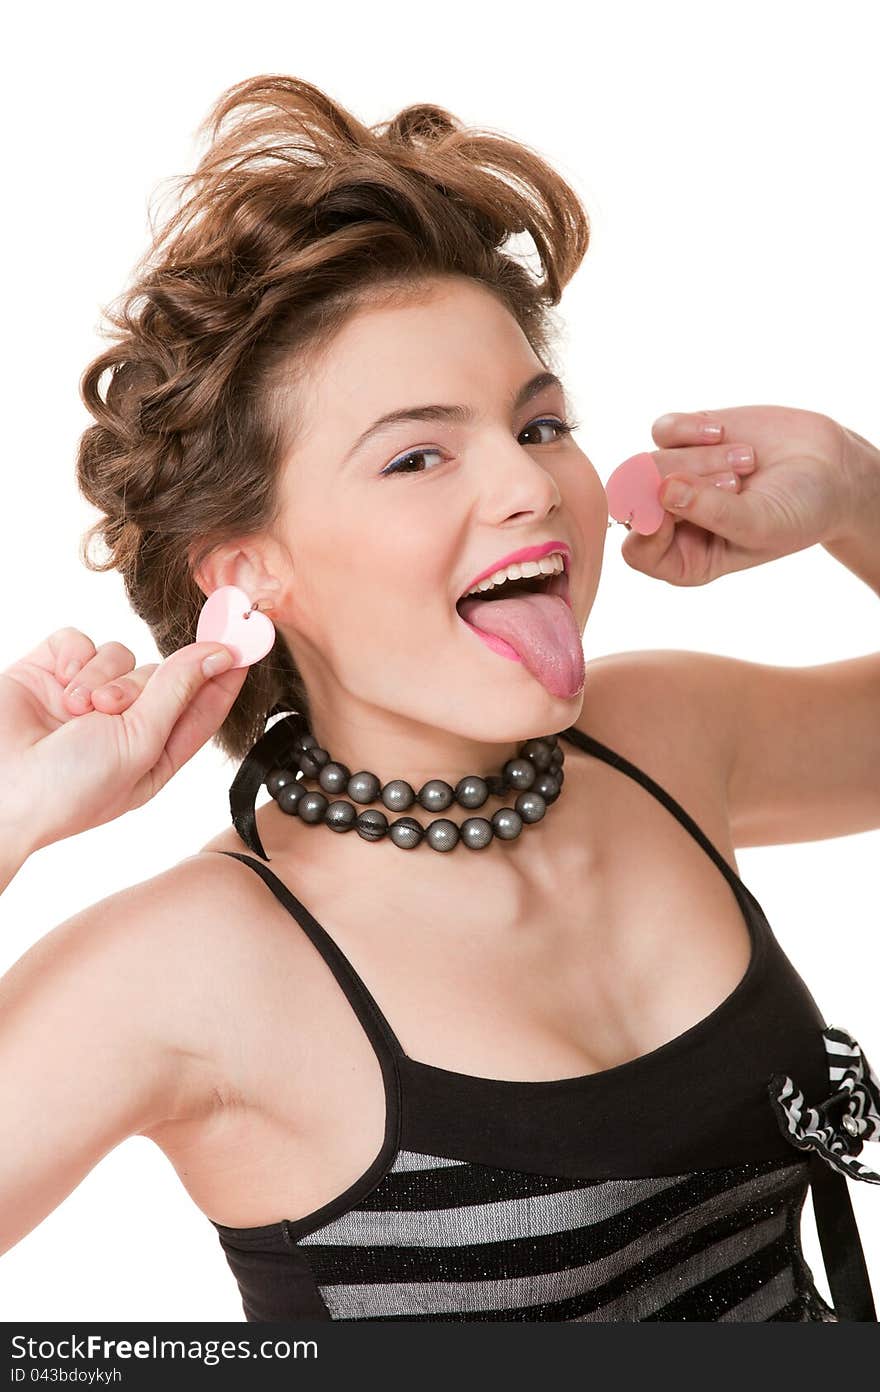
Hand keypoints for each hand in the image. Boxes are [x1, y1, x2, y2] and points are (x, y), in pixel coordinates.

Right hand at [0, 628, 246, 860]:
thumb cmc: (69, 789)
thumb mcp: (139, 744)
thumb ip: (179, 693)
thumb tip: (221, 653)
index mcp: (156, 751)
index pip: (204, 704)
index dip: (227, 671)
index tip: (252, 634)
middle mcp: (124, 723)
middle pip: (162, 673)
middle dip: (139, 686)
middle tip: (110, 710)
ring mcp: (86, 695)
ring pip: (120, 654)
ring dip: (101, 678)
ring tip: (76, 712)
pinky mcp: (52, 672)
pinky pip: (79, 641)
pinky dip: (72, 660)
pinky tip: (58, 688)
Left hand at [618, 405, 851, 585]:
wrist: (829, 470)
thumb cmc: (798, 512)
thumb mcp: (760, 524)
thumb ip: (711, 513)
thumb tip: (661, 490)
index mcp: (684, 559)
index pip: (637, 551)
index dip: (649, 529)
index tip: (679, 508)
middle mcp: (671, 522)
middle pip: (637, 501)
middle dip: (686, 484)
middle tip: (736, 482)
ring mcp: (674, 478)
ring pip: (649, 462)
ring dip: (700, 458)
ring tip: (746, 462)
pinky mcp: (684, 440)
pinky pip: (662, 430)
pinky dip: (690, 429)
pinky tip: (721, 432)